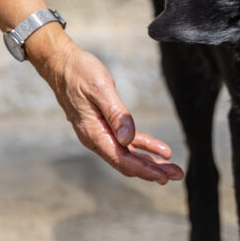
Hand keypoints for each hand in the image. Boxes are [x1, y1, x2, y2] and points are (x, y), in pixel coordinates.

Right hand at [29, 27, 183, 183]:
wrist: (61, 64)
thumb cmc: (79, 73)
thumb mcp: (100, 89)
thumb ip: (116, 114)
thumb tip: (128, 140)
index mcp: (93, 133)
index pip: (122, 158)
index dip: (144, 169)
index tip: (163, 177)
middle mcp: (96, 139)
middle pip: (128, 162)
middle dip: (153, 170)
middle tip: (178, 175)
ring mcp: (101, 134)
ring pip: (129, 154)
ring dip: (151, 162)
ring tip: (173, 169)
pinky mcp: (105, 126)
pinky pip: (127, 141)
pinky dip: (144, 146)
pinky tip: (161, 151)